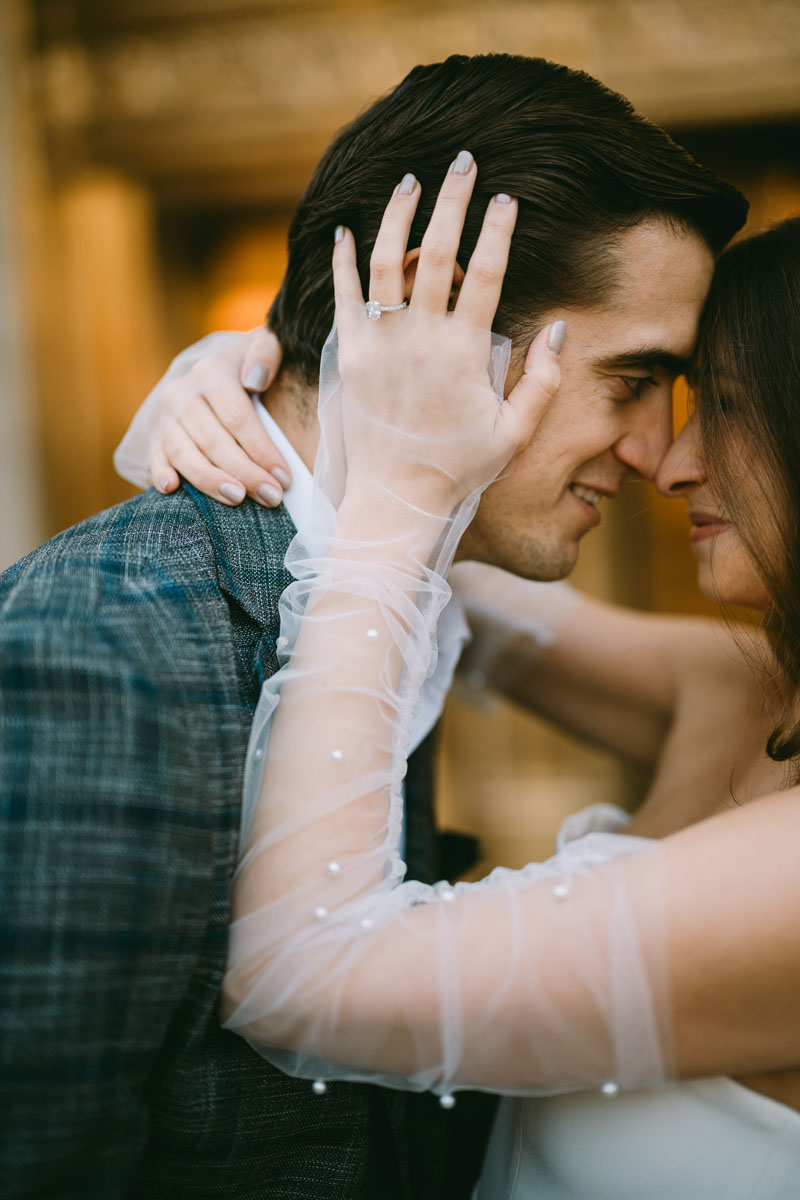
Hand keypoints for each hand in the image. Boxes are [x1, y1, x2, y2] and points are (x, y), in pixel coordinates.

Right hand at [143, 328, 287, 505]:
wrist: (210, 365)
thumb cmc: (249, 364)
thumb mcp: (264, 345)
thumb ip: (267, 352)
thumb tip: (255, 379)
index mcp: (212, 371)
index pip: (237, 416)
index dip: (261, 449)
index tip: (284, 477)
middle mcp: (183, 393)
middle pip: (214, 440)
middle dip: (244, 472)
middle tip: (271, 497)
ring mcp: (166, 416)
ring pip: (184, 452)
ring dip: (210, 480)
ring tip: (236, 498)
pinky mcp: (154, 436)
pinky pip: (155, 456)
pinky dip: (160, 472)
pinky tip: (171, 488)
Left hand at [332, 155, 563, 517]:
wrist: (396, 497)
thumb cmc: (459, 468)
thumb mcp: (515, 432)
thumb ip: (543, 381)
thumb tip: (561, 327)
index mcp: (465, 351)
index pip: (489, 273)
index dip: (500, 230)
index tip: (509, 197)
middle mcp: (423, 338)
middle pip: (438, 251)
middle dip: (454, 200)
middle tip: (463, 161)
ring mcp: (383, 344)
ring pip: (387, 262)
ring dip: (399, 215)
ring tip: (410, 179)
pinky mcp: (352, 356)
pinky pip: (344, 297)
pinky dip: (344, 260)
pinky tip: (345, 230)